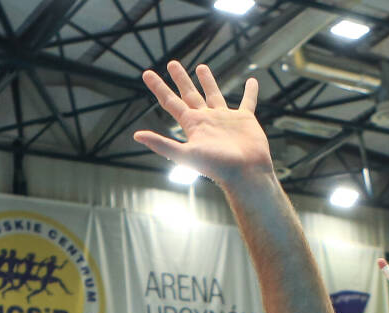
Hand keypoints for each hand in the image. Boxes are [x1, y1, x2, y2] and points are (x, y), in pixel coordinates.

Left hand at [133, 62, 269, 188]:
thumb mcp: (186, 155)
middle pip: (189, 94)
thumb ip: (162, 144)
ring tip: (201, 66)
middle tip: (172, 63)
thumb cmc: (217, 167)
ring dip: (208, 81)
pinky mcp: (244, 119)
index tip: (147, 74)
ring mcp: (225, 119)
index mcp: (192, 125)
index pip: (171, 102)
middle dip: (180, 79)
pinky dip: (250, 92)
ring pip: (214, 94)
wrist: (245, 174)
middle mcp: (207, 119)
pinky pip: (247, 101)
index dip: (158, 88)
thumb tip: (136, 135)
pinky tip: (252, 81)